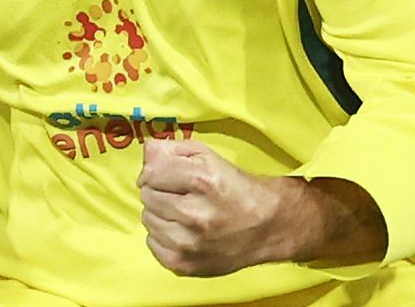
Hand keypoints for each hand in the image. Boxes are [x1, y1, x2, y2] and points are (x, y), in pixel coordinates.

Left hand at [136, 139, 289, 276]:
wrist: (268, 227)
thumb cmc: (237, 188)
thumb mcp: (209, 157)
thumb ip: (172, 150)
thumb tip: (146, 154)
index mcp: (202, 181)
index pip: (150, 172)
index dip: (156, 170)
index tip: (165, 173)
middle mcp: (195, 214)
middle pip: (147, 195)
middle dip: (160, 191)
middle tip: (181, 194)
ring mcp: (189, 244)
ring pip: (148, 219)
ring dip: (161, 213)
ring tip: (184, 213)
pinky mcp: (184, 265)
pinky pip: (152, 243)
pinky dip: (163, 236)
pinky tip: (183, 231)